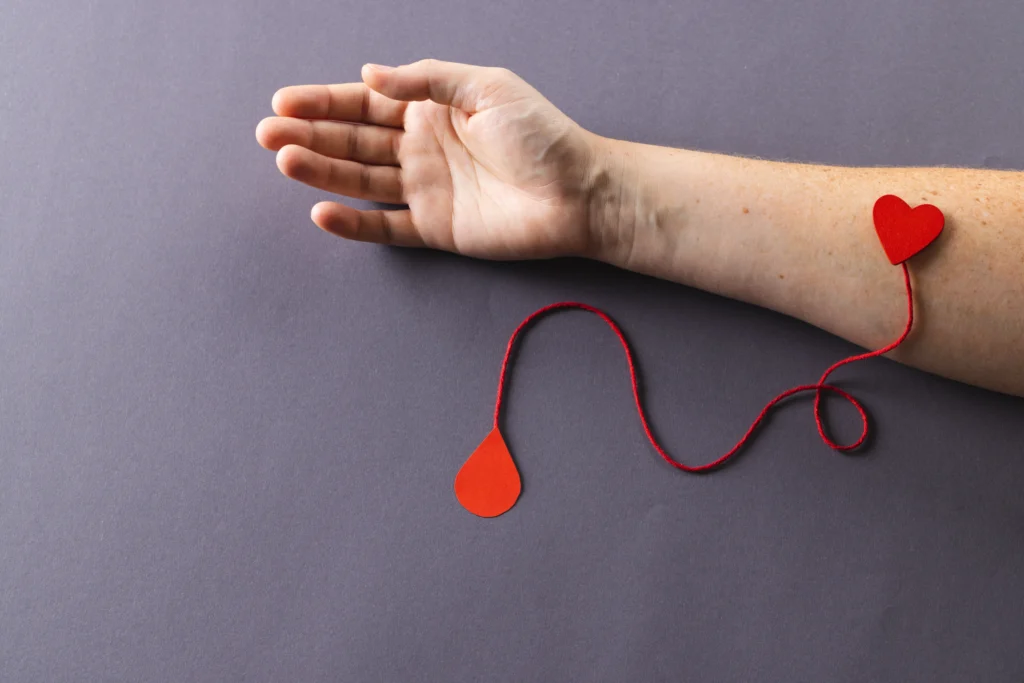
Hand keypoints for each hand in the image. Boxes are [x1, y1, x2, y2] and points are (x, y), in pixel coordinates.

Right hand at [256, 59, 606, 258]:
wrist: (578, 192)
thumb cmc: (540, 134)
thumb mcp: (486, 87)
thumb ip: (427, 81)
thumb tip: (368, 76)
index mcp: (431, 110)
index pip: (366, 103)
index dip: (324, 102)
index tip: (284, 101)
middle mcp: (421, 148)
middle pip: (353, 140)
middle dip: (309, 134)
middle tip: (268, 133)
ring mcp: (425, 189)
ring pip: (361, 179)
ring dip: (321, 170)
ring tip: (285, 160)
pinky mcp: (434, 228)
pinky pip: (385, 226)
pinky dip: (354, 223)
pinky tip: (322, 212)